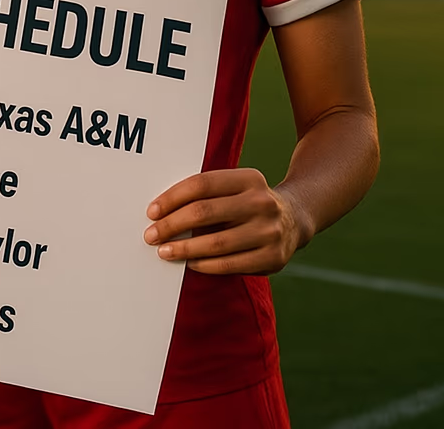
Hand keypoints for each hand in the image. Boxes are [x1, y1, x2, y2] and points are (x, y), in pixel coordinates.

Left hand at [143, 168, 306, 274]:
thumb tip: (160, 212)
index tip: (151, 211)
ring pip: (215, 243)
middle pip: (204, 212)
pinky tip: (189, 263)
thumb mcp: (235, 188)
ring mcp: (270, 231)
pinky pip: (230, 265)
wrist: (293, 220)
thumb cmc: (247, 203)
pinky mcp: (273, 257)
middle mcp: (262, 202)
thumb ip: (206, 194)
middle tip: (151, 235)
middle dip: (171, 225)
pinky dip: (204, 265)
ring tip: (164, 251)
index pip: (201, 184)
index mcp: (249, 179)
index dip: (172, 198)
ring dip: (184, 249)